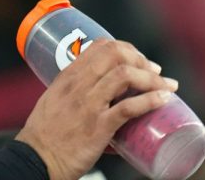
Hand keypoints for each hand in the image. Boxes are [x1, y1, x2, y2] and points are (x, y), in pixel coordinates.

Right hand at [14, 39, 177, 179]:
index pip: (99, 46)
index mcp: (67, 76)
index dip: (126, 48)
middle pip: (116, 54)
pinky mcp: (98, 126)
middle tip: (155, 71)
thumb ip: (74, 92)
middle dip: (142, 59)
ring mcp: (88, 104)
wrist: (36, 159)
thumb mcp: (54, 100)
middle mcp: (78, 85)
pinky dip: (150, 100)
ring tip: (167, 86)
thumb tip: (101, 94)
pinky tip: (163, 100)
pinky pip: (128, 107)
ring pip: (125, 75)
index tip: (139, 60)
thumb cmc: (45, 133)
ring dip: (152, 78)